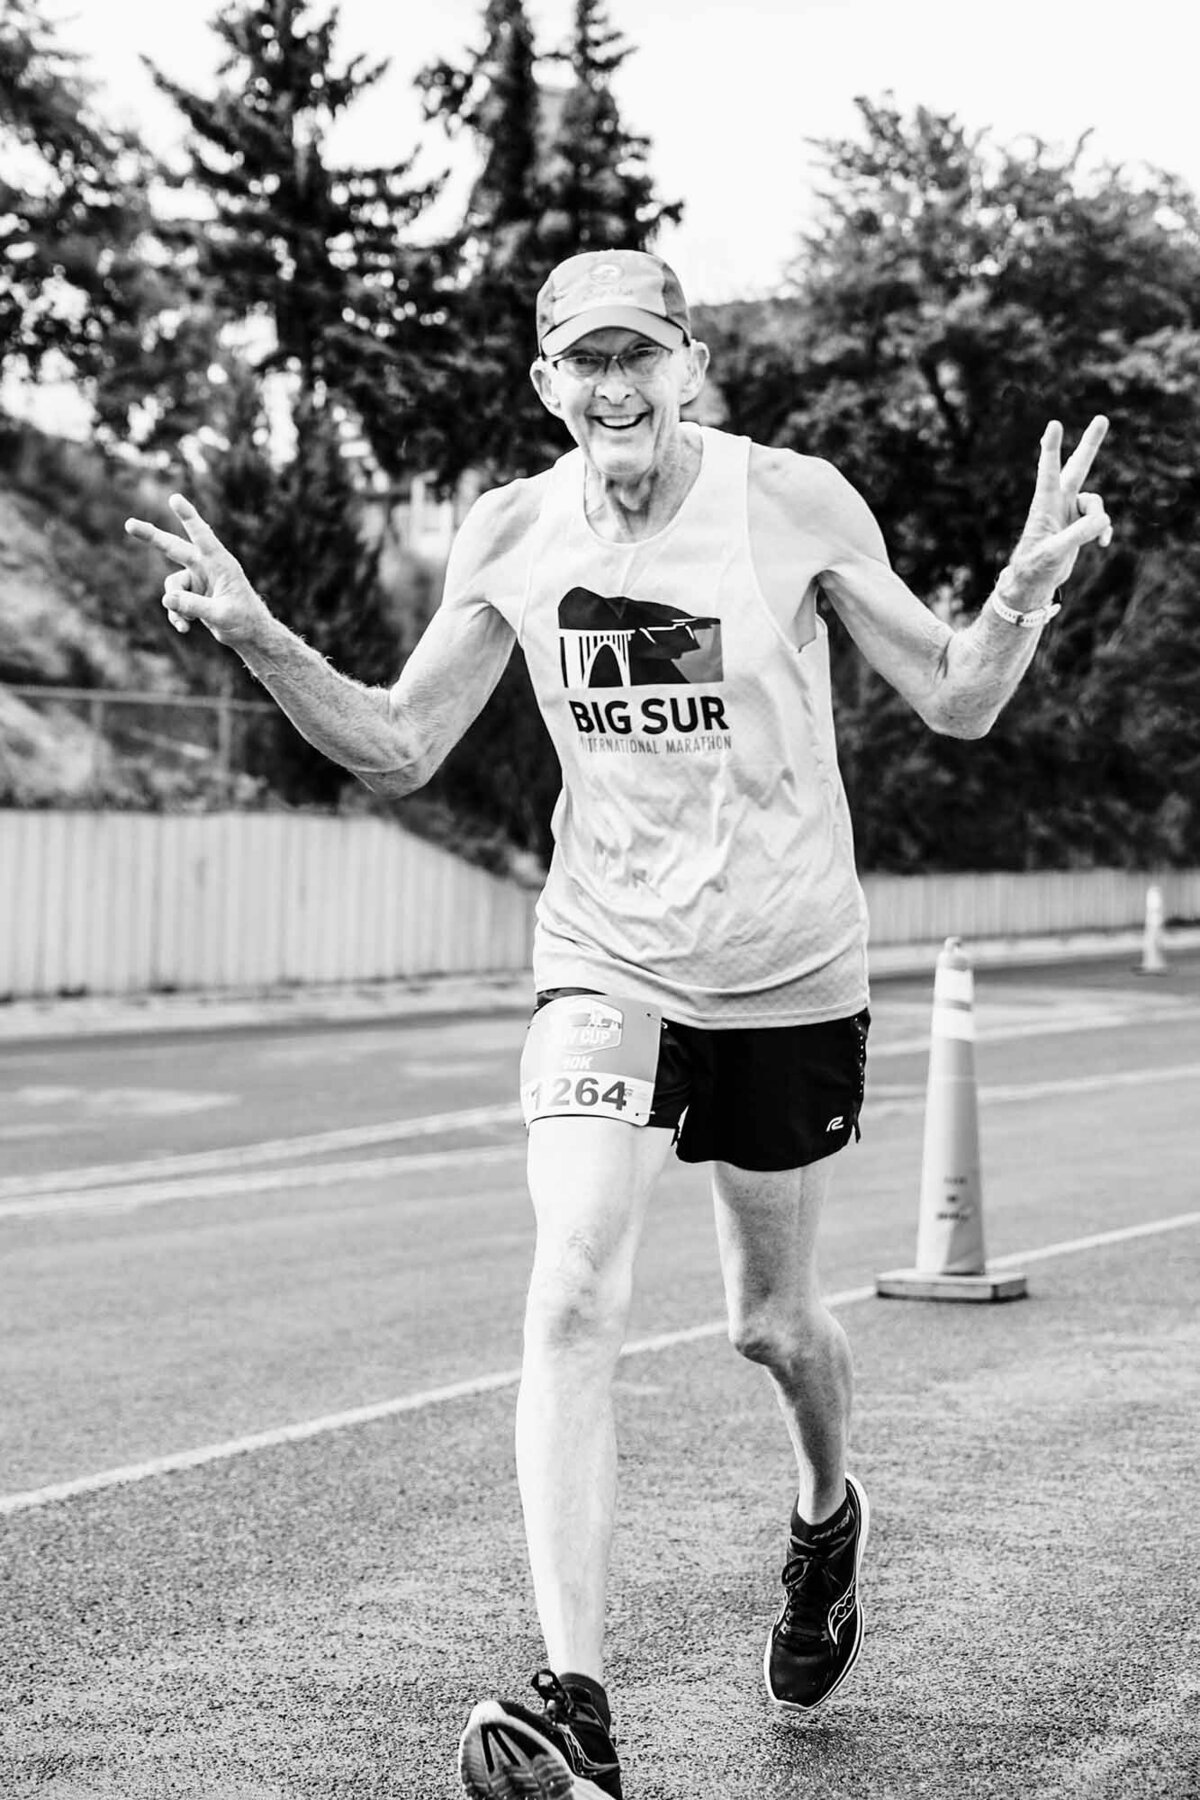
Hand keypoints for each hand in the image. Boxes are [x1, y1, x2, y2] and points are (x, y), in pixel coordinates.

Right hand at [124, 494, 269, 646]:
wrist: (250, 635)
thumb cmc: (244, 621)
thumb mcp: (220, 615)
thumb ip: (194, 607)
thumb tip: (166, 599)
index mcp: (221, 563)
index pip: (202, 536)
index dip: (188, 517)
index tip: (175, 498)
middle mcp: (206, 566)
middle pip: (173, 547)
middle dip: (151, 536)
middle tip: (129, 524)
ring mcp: (198, 578)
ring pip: (172, 585)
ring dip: (174, 605)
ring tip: (185, 624)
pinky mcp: (192, 593)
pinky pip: (174, 601)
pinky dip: (176, 614)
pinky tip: (184, 629)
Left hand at [1004, 416, 1112, 607]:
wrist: (1035, 582)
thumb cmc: (1036, 566)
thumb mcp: (1055, 552)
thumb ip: (1079, 534)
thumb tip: (1103, 520)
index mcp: (1045, 504)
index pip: (1049, 470)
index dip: (1052, 448)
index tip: (1054, 424)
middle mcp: (1058, 502)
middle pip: (1078, 467)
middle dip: (1090, 444)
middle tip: (1102, 418)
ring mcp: (1070, 512)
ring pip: (1095, 502)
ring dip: (1100, 518)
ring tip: (1098, 537)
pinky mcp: (1079, 525)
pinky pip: (1100, 520)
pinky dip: (1104, 530)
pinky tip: (1103, 544)